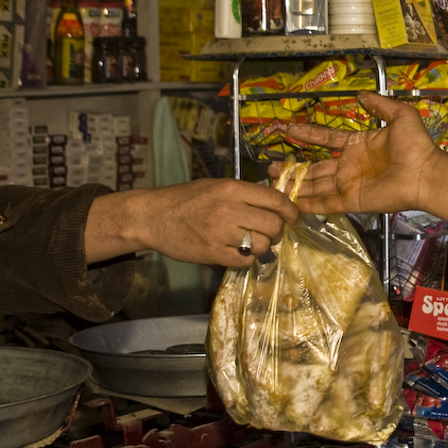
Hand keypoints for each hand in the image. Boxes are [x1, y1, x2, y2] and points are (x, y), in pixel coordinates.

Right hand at [110, 178, 299, 267]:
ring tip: (249, 241)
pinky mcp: (213, 254)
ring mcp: (220, 234)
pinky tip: (237, 251)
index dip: (291, 211)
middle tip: (268, 232)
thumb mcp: (216, 186)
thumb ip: (245, 193)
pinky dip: (247, 259)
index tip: (294, 218)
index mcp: (232, 189)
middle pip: (273, 225)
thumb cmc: (186, 199)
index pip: (276, 200)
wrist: (153, 217)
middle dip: (277, 231)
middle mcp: (229, 210)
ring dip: (262, 246)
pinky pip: (245, 261)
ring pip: (262, 245)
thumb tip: (277, 203)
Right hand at [275, 92, 444, 214]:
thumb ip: (380, 105)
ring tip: (274, 185)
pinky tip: (292, 204)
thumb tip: (362, 94)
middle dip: (294, 169)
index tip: (289, 130)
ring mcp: (350, 184)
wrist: (424, 173)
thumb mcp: (400, 115)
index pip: (327, 139)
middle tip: (272, 169)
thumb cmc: (414, 146)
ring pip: (316, 186)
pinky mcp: (353, 201)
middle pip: (316, 168)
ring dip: (296, 187)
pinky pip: (328, 203)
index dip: (309, 134)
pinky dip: (310, 204)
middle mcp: (350, 165)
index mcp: (358, 145)